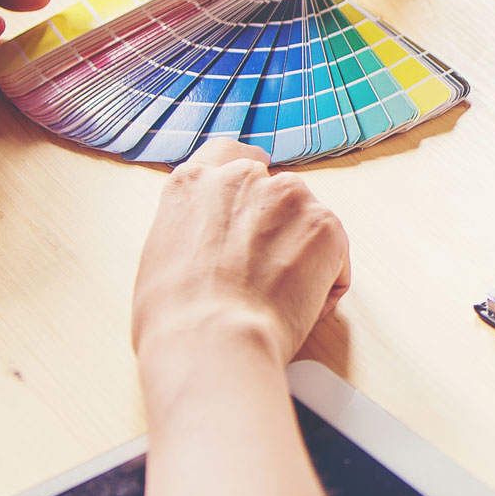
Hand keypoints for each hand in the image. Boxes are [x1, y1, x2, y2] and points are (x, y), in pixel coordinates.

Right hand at [132, 139, 350, 367]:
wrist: (212, 341)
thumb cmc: (175, 318)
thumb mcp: (161, 254)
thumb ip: (193, 228)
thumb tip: (212, 244)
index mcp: (195, 182)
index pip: (229, 155)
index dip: (245, 177)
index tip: (254, 198)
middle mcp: (245, 177)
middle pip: (275, 189)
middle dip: (276, 223)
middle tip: (263, 270)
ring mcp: (291, 197)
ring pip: (305, 222)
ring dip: (299, 252)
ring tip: (273, 297)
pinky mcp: (327, 227)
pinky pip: (333, 256)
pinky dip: (323, 282)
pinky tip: (295, 307)